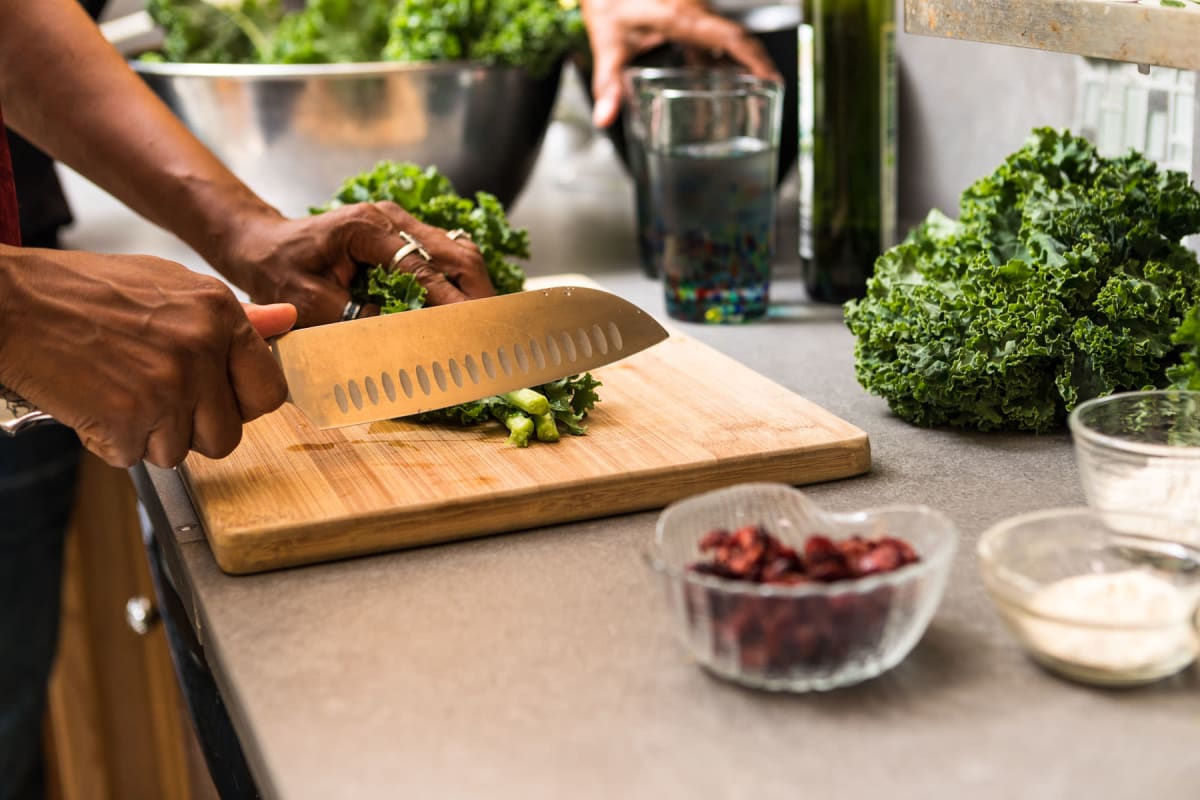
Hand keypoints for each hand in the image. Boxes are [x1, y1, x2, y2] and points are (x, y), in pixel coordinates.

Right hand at [0, 247, 293, 467]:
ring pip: (180, 452)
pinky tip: (94, 402)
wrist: (11, 303)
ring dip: (149, 436)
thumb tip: (287, 319)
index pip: (269, 391)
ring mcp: (165, 387)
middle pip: (227, 436)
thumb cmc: (86, 292)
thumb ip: (234, 316)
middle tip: (156, 398)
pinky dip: (111, 442)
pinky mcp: (125, 419)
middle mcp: (200, 351)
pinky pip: (133, 457)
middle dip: (193, 429)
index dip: (243, 405)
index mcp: (219, 315)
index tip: (221, 401)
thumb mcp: (170, 285)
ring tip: (119, 392)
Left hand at [215, 203, 495, 327]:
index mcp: (366, 228)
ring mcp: (401, 225)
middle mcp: (391, 219)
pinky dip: (462, 285)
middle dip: (479, 292)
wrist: (263, 244)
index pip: (422, 266)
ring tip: (489, 324)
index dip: (450, 300)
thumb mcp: (306, 302)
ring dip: (476, 288)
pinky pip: (445, 258)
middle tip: (494, 330)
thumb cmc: (278, 269)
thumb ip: (352, 317)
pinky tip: (470, 312)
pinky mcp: (404, 237)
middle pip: (455, 251)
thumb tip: (398, 335)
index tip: (470, 329)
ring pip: (458, 252)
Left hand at [582, 0, 781, 128]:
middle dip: (757, 64)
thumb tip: (605, 118)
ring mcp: (695, 10)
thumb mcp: (607, 43)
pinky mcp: (690, 14)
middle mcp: (695, 10)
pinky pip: (714, 35)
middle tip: (770, 92)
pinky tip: (716, 79)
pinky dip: (721, 56)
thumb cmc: (609, 1)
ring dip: (741, 61)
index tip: (772, 79)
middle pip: (738, 37)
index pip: (730, 37)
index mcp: (681, 16)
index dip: (755, 58)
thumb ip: (607, 83)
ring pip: (728, 36)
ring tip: (751, 91)